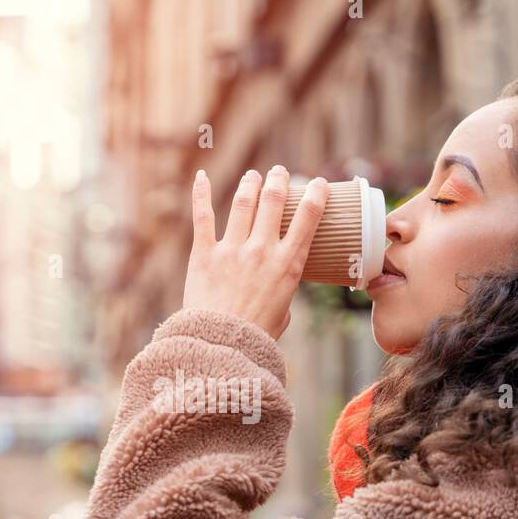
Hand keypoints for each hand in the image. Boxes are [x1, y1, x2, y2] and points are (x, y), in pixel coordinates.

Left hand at [182, 166, 328, 339]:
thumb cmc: (256, 336)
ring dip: (250, 184)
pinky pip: (203, 216)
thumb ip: (283, 292)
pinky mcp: (204, 255)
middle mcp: (262, 251)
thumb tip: (280, 288)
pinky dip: (200, 193)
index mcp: (288, 265)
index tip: (317, 183)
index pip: (307, 218)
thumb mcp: (284, 312)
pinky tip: (201, 176)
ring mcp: (232, 250)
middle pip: (273, 202)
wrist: (221, 345)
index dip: (315, 194)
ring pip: (243, 203)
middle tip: (279, 173)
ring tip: (253, 176)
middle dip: (278, 181)